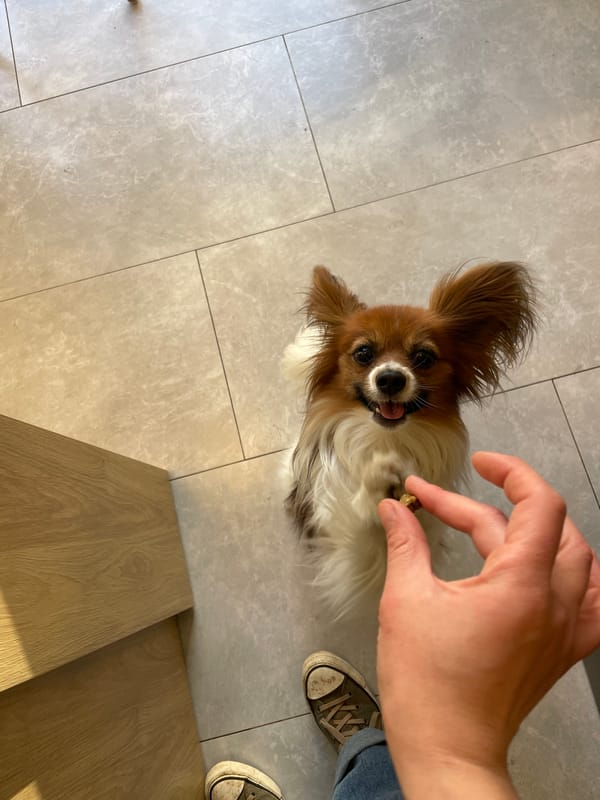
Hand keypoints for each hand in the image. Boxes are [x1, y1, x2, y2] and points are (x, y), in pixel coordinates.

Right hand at [376, 451, 599, 798]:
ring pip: (579, 558)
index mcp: (521, 585)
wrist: (449, 748)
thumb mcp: (407, 600)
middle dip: (497, 503)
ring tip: (504, 521)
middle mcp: (555, 604)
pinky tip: (553, 569)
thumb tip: (396, 508)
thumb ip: (407, 542)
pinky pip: (592, 601)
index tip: (478, 464)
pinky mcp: (562, 650)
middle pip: (548, 526)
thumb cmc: (428, 685)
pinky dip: (576, 574)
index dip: (510, 471)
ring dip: (543, 530)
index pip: (539, 504)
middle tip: (447, 502)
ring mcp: (565, 630)